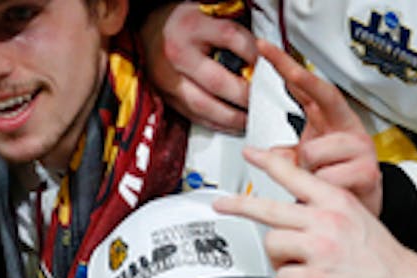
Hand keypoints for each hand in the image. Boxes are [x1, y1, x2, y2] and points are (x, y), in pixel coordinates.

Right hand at [139, 2, 254, 134]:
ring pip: (204, 105)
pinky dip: (217, 123)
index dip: (254, 52)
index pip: (230, 37)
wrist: (148, 30)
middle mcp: (177, 54)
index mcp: (190, 26)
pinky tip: (232, 123)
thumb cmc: (183, 23)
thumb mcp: (207, 14)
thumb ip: (230, 33)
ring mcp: (168, 80)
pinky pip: (194, 116)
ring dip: (232, 116)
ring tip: (251, 118)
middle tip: (263, 100)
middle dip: (245, 94)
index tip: (268, 64)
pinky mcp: (166, 97)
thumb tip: (259, 56)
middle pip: (217, 80)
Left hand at [213, 148, 416, 277]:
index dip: (269, 162)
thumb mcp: (356, 217)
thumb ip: (324, 209)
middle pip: (268, 209)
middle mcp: (326, 221)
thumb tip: (293, 210)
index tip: (250, 153)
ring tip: (303, 266)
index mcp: (336, 202)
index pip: (295, 175)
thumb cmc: (381, 258)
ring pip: (273, 245)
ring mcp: (320, 250)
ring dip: (281, 259)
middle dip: (239, 206)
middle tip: (220, 204)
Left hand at [257, 39, 380, 215]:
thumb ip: (287, 156)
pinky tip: (332, 191)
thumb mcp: (309, 165)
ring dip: (307, 171)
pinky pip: (327, 178)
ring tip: (320, 180)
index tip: (268, 51)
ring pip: (313, 150)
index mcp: (333, 123)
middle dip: (304, 81)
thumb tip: (269, 155)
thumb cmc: (340, 183)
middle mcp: (348, 129)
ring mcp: (360, 148)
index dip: (289, 68)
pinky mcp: (367, 171)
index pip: (309, 89)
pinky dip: (321, 190)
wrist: (366, 212)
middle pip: (325, 95)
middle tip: (288, 72)